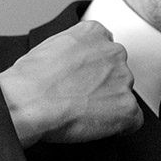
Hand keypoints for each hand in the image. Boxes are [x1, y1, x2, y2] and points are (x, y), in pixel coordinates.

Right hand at [0, 21, 143, 147]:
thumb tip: (72, 64)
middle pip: (118, 72)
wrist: (27, 102)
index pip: (106, 48)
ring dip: (110, 105)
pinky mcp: (126, 107)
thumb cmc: (29, 79)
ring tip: (83, 113)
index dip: (95, 68)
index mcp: (94, 33)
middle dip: (104, 86)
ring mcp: (123, 79)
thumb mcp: (48, 46)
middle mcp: (114, 52)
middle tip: (81, 99)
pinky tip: (98, 127)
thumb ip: (71, 49)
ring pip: (124, 95)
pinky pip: (133, 120)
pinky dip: (120, 127)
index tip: (86, 79)